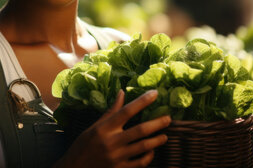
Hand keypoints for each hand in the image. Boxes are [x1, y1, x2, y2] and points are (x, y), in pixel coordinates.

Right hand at [56, 90, 170, 167]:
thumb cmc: (83, 145)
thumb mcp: (94, 126)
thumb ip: (111, 111)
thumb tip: (122, 93)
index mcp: (104, 128)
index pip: (126, 111)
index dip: (142, 101)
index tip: (154, 93)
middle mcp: (112, 141)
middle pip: (140, 130)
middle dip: (157, 123)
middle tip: (168, 118)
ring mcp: (117, 157)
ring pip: (143, 147)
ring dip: (157, 140)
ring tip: (164, 136)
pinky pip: (140, 163)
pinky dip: (148, 156)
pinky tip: (152, 151)